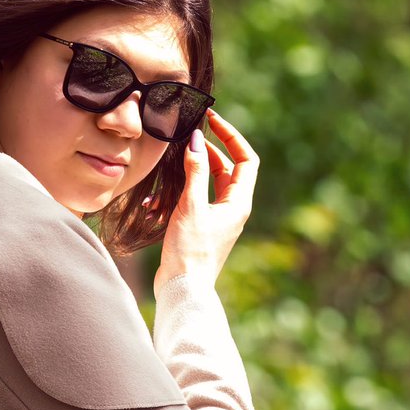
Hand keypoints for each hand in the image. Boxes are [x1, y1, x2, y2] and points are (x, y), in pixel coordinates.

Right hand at [151, 108, 258, 294]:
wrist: (182, 288)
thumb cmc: (189, 251)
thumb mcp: (191, 206)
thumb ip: (196, 171)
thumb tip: (197, 140)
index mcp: (239, 203)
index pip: (246, 159)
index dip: (232, 136)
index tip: (212, 120)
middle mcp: (233, 209)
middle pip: (229, 169)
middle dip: (211, 150)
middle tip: (191, 134)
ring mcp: (219, 219)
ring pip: (212, 183)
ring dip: (196, 169)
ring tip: (177, 159)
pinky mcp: (204, 227)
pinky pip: (198, 198)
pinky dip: (185, 189)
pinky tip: (163, 194)